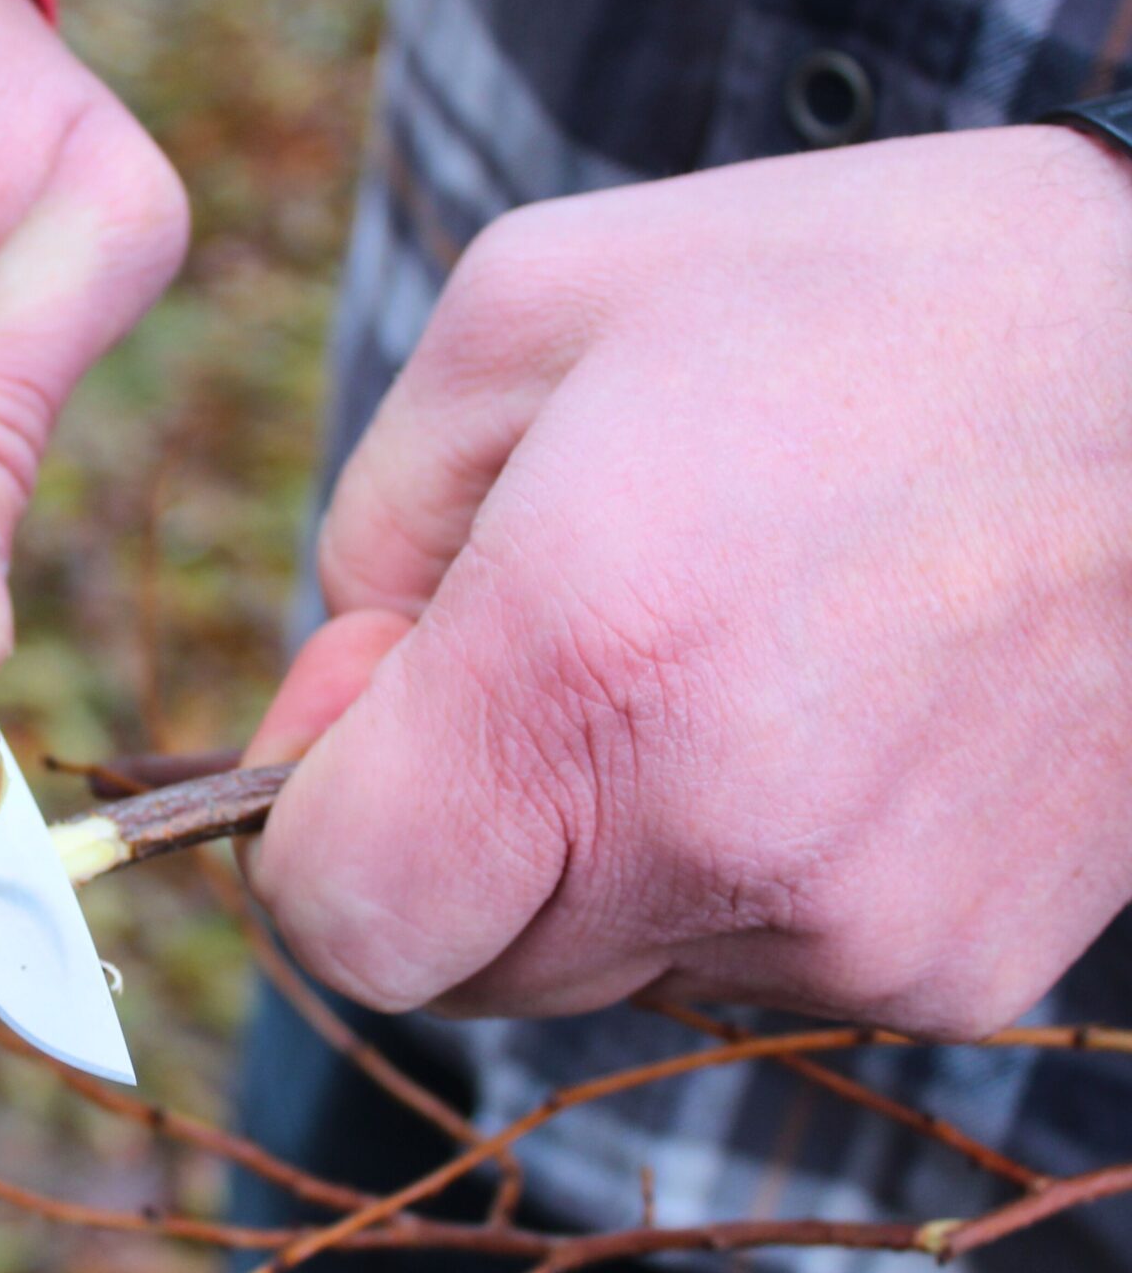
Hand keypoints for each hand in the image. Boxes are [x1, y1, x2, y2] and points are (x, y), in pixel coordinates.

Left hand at [248, 127, 1131, 1038]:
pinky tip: (830, 708)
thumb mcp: (537, 308)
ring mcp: (855, 930)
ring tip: (721, 651)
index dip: (312, 823)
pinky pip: (752, 960)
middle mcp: (715, 836)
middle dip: (448, 829)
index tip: (380, 699)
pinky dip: (736, 862)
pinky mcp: (960, 973)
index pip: (341, 919)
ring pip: (605, 962)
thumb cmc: (871, 300)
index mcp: (583, 664)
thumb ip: (373, 528)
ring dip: (598, 845)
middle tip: (541, 655)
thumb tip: (334, 708)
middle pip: (460, 959)